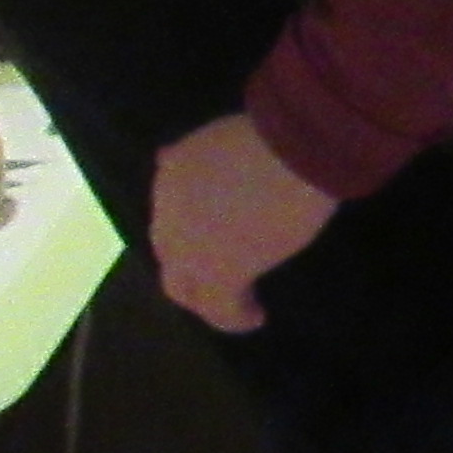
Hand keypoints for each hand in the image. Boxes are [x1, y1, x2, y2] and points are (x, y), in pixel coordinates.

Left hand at [153, 113, 334, 334]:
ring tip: (235, 302)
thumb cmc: (268, 134)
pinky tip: (254, 317)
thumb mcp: (216, 137)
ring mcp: (191, 248)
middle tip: (220, 274)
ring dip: (206, 297)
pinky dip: (234, 317)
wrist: (291, 150)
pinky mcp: (223, 273)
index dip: (188, 225)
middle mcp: (169, 216)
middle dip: (190, 267)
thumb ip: (189, 156)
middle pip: (169, 254)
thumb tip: (162, 159)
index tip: (215, 229)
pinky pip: (221, 309)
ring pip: (184, 287)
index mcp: (170, 177)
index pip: (169, 211)